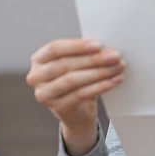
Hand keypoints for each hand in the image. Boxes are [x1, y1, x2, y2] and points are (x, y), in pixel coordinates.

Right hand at [26, 38, 125, 154]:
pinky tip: (115, 80)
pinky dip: (101, 86)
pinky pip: (81, 94)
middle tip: (115, 56)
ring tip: (118, 67)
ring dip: (100, 72)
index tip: (98, 44)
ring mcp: (44, 94)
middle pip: (66, 64)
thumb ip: (84, 54)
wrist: (77, 111)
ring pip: (73, 79)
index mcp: (39, 60)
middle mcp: (36, 76)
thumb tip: (106, 48)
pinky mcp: (58, 107)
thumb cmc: (77, 81)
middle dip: (94, 59)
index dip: (77, 46)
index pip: (55, 48)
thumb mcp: (77, 65)